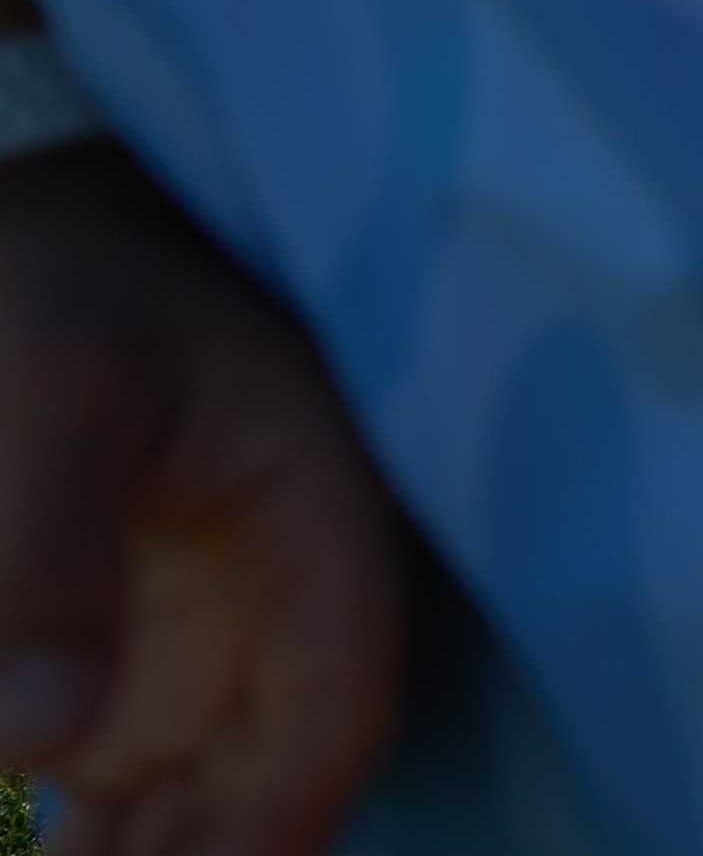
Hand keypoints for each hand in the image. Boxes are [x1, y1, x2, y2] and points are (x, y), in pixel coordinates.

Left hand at [0, 146, 413, 855]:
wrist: (40, 234)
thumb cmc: (65, 272)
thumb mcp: (52, 374)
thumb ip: (42, 553)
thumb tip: (37, 744)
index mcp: (318, 516)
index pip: (338, 707)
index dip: (275, 829)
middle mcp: (273, 600)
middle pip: (258, 782)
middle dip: (193, 853)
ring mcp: (192, 634)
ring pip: (185, 798)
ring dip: (137, 846)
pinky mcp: (108, 652)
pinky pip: (115, 782)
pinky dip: (85, 830)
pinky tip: (48, 838)